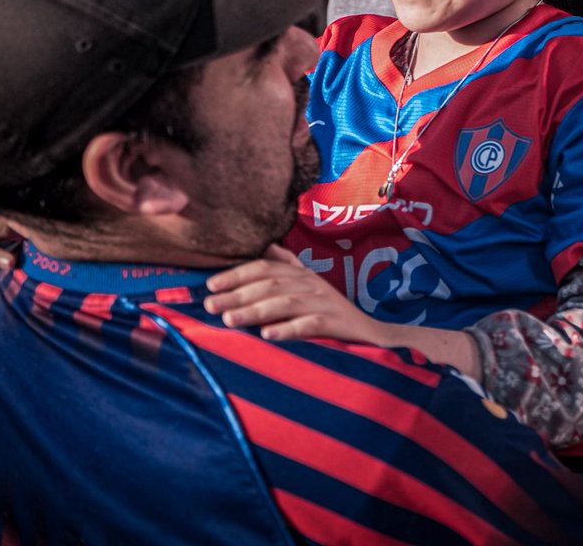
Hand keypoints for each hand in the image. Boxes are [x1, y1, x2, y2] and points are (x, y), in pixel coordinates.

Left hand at [204, 244, 390, 344]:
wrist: (373, 334)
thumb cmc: (332, 311)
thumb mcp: (309, 285)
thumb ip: (287, 265)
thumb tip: (264, 247)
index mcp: (300, 274)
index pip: (264, 267)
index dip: (236, 274)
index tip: (209, 285)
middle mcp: (309, 284)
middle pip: (269, 284)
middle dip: (237, 293)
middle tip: (209, 305)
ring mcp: (323, 303)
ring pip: (284, 302)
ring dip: (254, 310)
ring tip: (229, 320)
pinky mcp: (335, 323)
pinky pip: (309, 324)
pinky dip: (287, 329)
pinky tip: (268, 335)